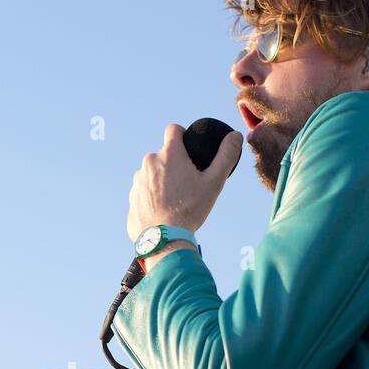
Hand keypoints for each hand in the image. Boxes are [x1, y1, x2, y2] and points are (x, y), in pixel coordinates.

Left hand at [126, 123, 241, 242]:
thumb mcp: (214, 183)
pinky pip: (144, 192)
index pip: (173, 129)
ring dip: (162, 180)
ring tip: (175, 200)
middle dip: (174, 164)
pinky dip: (153, 197)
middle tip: (187, 183)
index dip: (182, 135)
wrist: (164, 240)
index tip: (188, 147)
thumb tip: (236, 135)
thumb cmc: (190, 210)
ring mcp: (137, 180)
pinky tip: (163, 211)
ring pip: (153, 174)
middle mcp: (149, 162)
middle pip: (164, 155)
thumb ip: (226, 156)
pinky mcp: (132, 197)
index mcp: (169, 154)